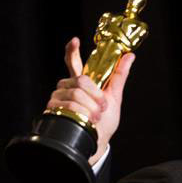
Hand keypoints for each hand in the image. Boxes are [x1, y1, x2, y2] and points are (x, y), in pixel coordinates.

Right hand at [45, 37, 134, 165]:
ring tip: (94, 118)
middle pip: (81, 80)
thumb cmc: (104, 121)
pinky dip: (82, 114)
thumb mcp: (114, 98)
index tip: (75, 40)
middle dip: (96, 96)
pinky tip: (86, 121)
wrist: (96, 142)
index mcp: (81, 81)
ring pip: (76, 93)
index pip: (73, 61)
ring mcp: (58, 97)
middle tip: (102, 108)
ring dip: (90, 108)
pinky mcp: (52, 109)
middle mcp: (67, 86)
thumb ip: (119, 76)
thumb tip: (129, 56)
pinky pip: (69, 105)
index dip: (73, 50)